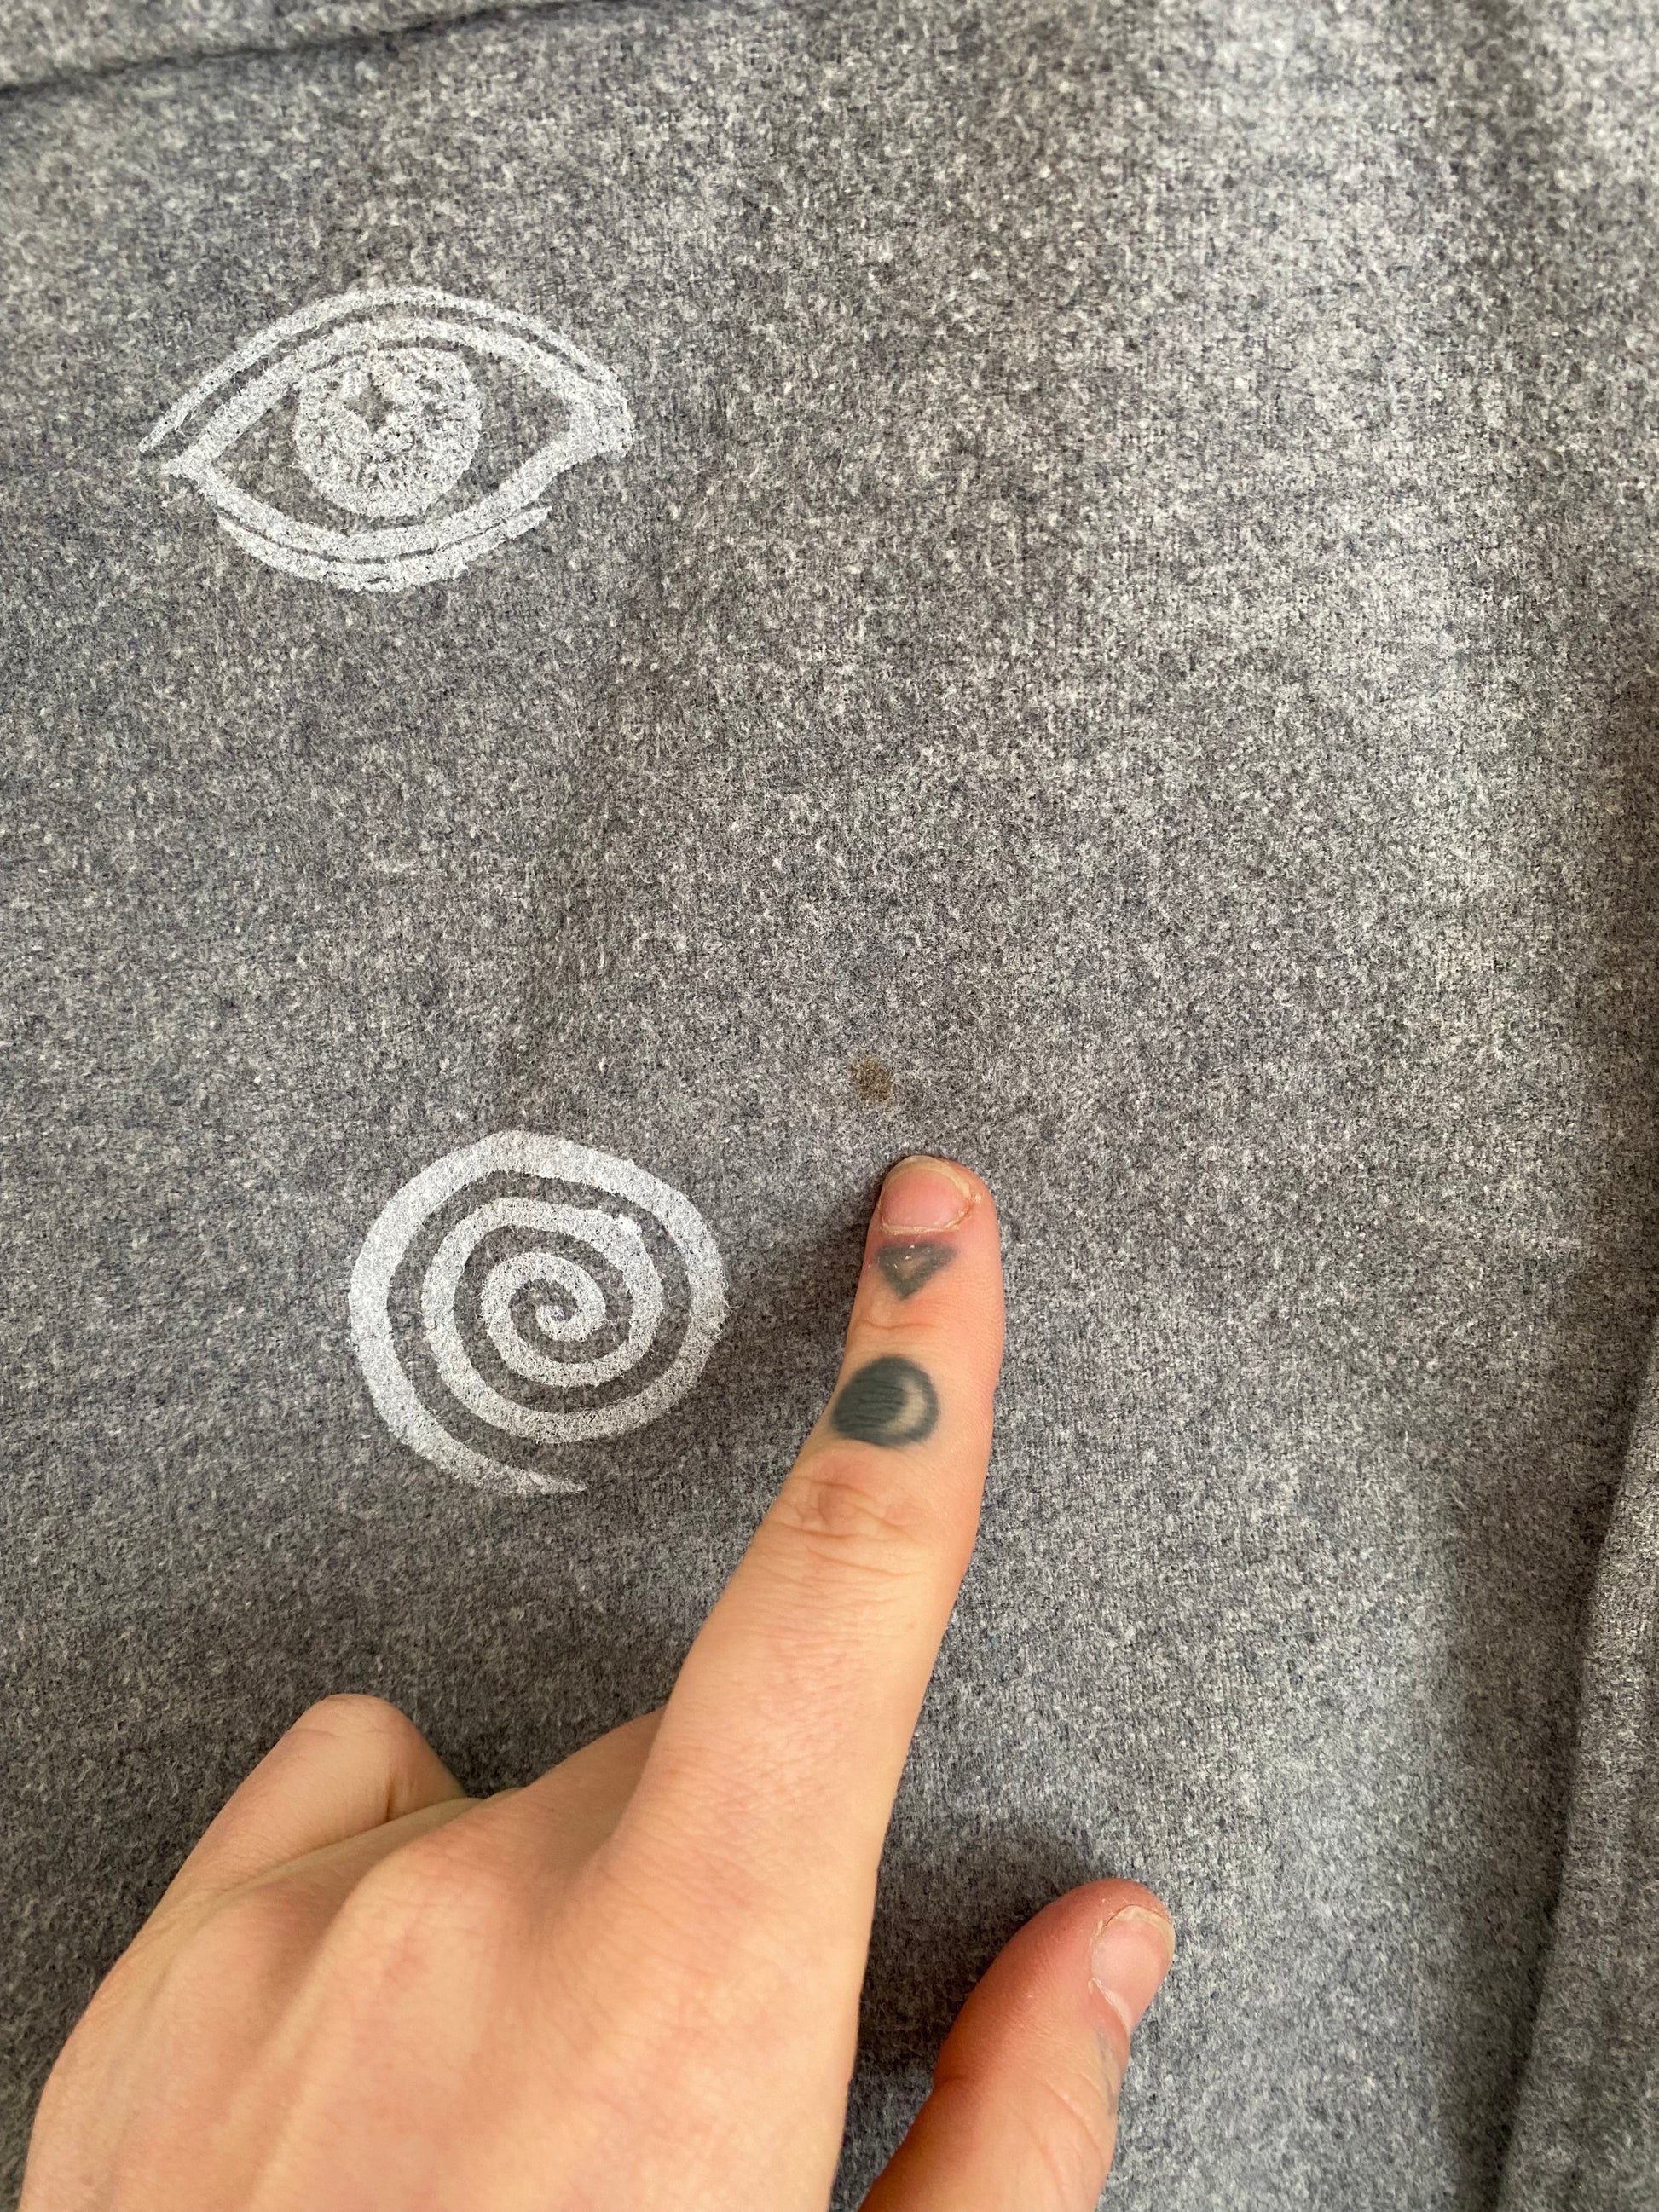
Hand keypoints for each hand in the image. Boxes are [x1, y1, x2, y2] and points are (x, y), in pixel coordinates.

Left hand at [22, 1155, 1173, 2211]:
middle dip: (709, 1886)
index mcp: (693, 1983)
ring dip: (540, 1903)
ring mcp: (300, 1923)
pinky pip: (339, 1806)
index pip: (845, 1595)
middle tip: (669, 2114)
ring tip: (499, 2134)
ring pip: (501, 1794)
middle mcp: (483, 1901)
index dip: (919, 1384)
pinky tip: (362, 2090)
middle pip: (672, 1769)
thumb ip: (1009, 2133)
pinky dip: (381, 1899)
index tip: (936, 1232)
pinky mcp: (163, 1962)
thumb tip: (1103, 1937)